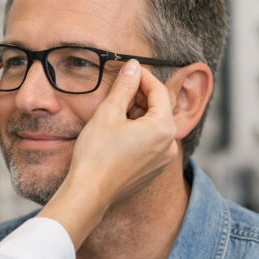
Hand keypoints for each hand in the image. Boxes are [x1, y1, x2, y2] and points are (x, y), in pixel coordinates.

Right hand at [38, 59, 177, 247]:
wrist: (89, 192)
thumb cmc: (96, 155)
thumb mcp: (108, 112)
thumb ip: (124, 86)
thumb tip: (132, 66)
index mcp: (163, 128)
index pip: (159, 91)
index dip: (143, 76)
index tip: (128, 70)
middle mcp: (169, 145)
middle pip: (159, 109)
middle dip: (139, 97)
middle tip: (117, 93)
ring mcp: (162, 160)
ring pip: (154, 126)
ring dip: (138, 115)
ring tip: (114, 114)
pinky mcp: (152, 170)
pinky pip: (151, 143)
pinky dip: (138, 133)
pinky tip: (117, 134)